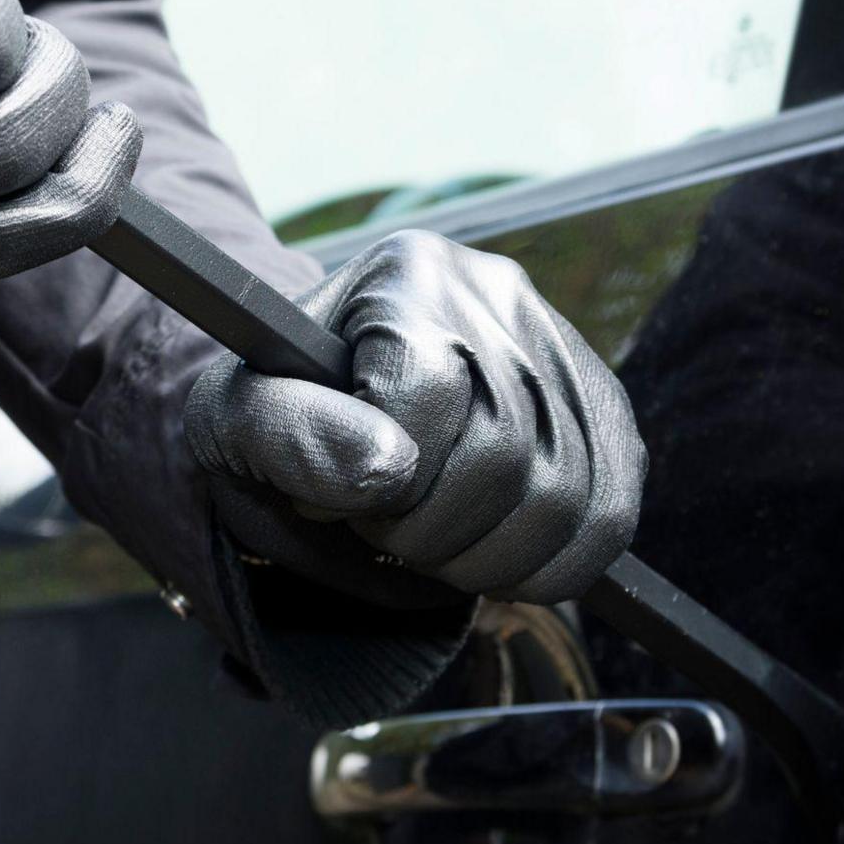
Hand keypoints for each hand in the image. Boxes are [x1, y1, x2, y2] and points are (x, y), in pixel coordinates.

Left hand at [186, 231, 645, 605]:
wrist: (323, 413)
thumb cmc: (277, 415)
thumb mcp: (233, 419)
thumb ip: (289, 433)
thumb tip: (385, 466)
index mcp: (406, 274)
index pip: (430, 394)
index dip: (383, 479)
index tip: (341, 495)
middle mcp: (497, 293)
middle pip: (505, 453)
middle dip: (429, 531)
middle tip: (383, 531)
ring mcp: (563, 350)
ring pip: (567, 498)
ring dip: (485, 560)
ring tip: (429, 543)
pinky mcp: (602, 412)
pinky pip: (610, 517)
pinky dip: (547, 569)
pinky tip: (486, 556)